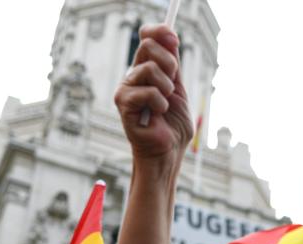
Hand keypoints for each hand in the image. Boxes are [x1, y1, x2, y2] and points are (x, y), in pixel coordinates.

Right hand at [114, 24, 192, 165]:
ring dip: (166, 88)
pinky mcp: (123, 103)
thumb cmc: (173, 126)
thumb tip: (171, 36)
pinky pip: (147, 91)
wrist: (169, 152)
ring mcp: (126, 88)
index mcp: (147, 70)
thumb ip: (174, 65)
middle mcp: (133, 76)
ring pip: (148, 68)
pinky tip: (158, 114)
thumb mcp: (179, 90)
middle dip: (169, 62)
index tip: (173, 35)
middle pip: (147, 46)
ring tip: (165, 105)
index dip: (158, 32)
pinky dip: (160, 103)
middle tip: (173, 83)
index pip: (146, 38)